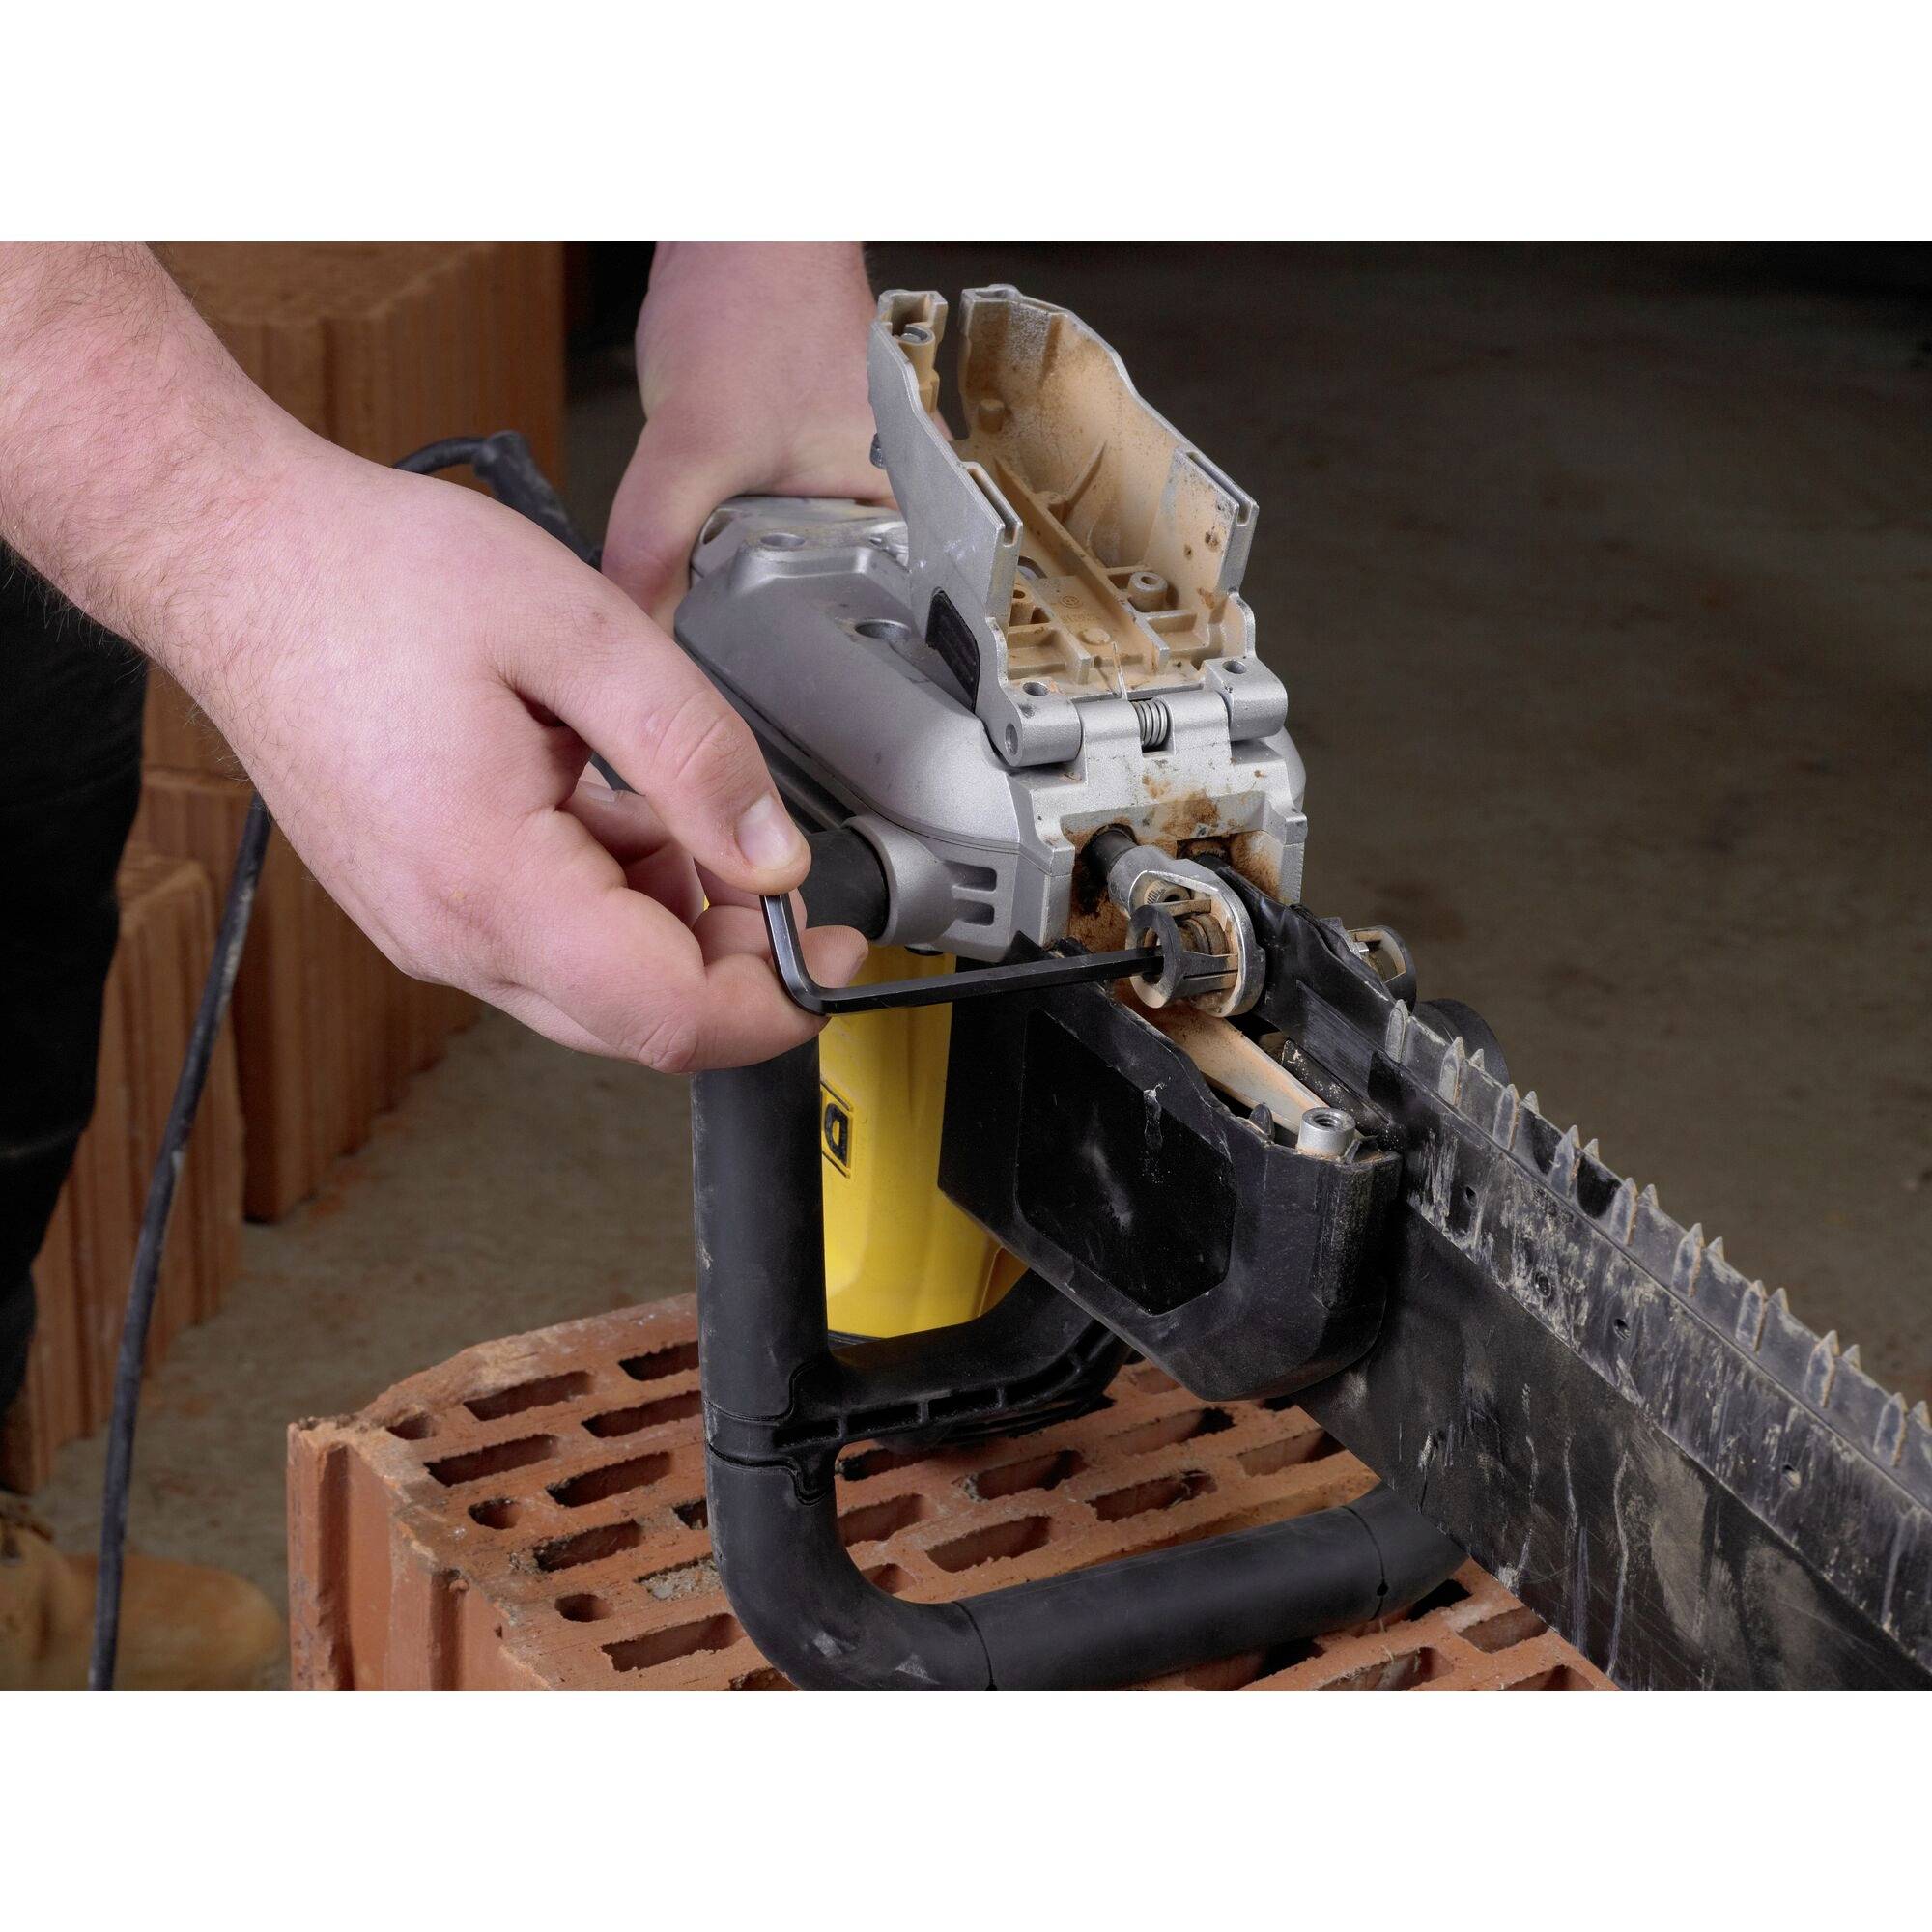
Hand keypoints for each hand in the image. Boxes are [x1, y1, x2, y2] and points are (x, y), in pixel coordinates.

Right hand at [0, 242, 864, 1072]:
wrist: (235, 558)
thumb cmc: (370, 578)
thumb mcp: (580, 631)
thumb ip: (695, 753)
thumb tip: (775, 856)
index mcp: (490, 881)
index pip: (669, 1018)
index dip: (774, 1000)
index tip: (830, 947)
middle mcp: (450, 934)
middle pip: (638, 1016)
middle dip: (734, 958)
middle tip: (782, 870)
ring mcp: (426, 928)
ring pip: (597, 983)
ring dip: (673, 919)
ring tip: (682, 804)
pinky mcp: (421, 904)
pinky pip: (546, 941)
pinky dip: (613, 896)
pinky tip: (618, 807)